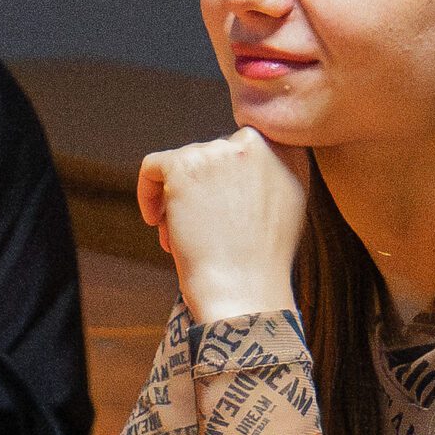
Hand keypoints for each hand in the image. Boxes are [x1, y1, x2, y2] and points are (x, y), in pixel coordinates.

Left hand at [136, 128, 307, 324]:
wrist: (244, 292)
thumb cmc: (261, 262)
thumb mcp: (286, 204)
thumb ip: (268, 171)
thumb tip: (236, 156)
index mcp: (284, 150)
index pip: (240, 148)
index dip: (224, 181)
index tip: (220, 209)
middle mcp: (255, 142)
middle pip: (209, 157)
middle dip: (201, 193)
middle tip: (204, 232)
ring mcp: (219, 152)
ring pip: (182, 167)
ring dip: (178, 201)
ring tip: (188, 238)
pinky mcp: (183, 165)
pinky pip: (153, 167)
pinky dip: (148, 192)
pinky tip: (155, 220)